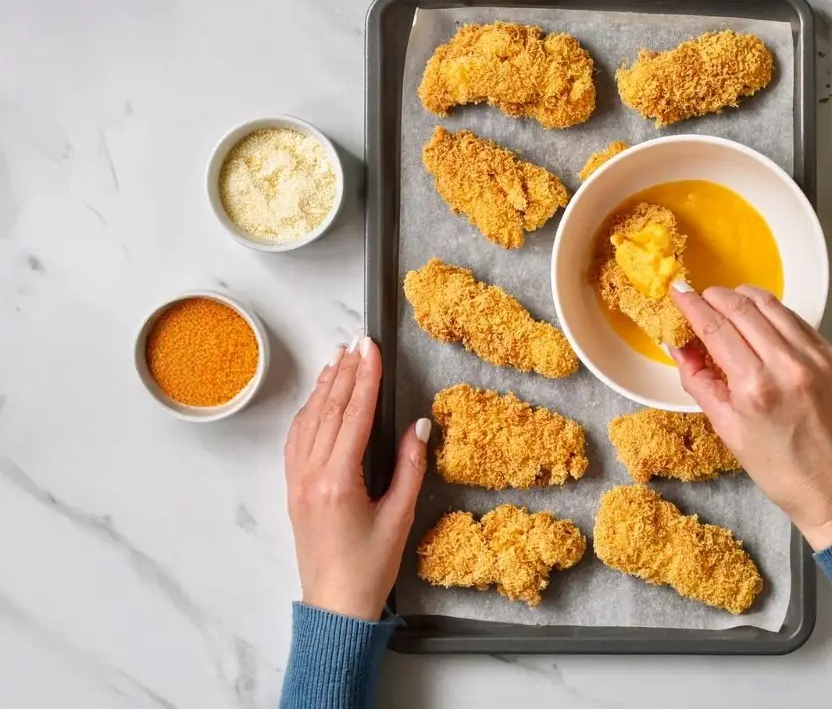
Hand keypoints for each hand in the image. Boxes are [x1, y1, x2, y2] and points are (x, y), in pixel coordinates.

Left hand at [284, 336, 429, 619]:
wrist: (335, 608)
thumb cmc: (370, 569)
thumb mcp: (400, 518)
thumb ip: (410, 468)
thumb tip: (418, 426)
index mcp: (338, 481)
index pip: (354, 416)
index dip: (365, 378)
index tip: (371, 348)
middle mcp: (311, 475)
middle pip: (329, 411)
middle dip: (345, 372)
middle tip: (358, 341)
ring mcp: (297, 482)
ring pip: (309, 421)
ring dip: (325, 387)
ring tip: (338, 358)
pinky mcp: (293, 490)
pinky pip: (297, 440)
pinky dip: (309, 412)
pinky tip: (318, 399)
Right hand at [670, 285, 831, 549]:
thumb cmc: (781, 470)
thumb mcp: (728, 430)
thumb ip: (699, 383)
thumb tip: (679, 348)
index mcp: (755, 387)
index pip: (716, 328)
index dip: (692, 306)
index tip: (679, 292)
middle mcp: (788, 365)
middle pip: (742, 307)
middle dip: (715, 295)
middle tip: (700, 296)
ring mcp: (816, 357)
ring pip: (772, 305)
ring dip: (744, 297)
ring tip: (727, 303)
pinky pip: (796, 321)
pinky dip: (773, 314)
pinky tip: (761, 322)